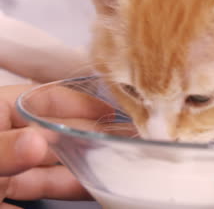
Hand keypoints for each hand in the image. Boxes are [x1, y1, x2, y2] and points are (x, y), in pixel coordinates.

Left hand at [0, 84, 112, 206]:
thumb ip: (4, 149)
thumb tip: (36, 143)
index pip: (44, 99)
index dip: (78, 102)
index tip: (109, 110)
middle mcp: (4, 140)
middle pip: (51, 134)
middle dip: (84, 137)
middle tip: (119, 142)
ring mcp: (2, 169)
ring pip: (46, 169)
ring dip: (77, 171)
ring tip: (109, 172)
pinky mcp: (0, 198)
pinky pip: (34, 195)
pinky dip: (59, 196)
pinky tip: (82, 195)